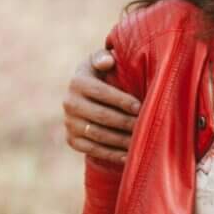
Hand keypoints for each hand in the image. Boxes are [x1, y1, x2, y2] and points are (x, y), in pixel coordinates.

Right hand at [64, 45, 140, 165]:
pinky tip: (128, 156)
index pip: (101, 93)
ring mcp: (69, 123)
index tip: (140, 107)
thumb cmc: (102, 75)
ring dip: (121, 140)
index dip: (121, 101)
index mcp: (77, 82)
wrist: (86, 96)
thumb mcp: (100, 61)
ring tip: (140, 142)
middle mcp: (69, 103)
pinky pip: (93, 150)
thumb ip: (103, 57)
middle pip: (101, 116)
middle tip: (145, 127)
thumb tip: (108, 61)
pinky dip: (112, 154)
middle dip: (125, 122)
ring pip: (98, 135)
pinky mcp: (71, 140)